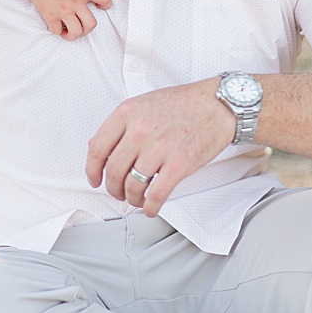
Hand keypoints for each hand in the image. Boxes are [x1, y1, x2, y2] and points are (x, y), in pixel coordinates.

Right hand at [25, 0, 112, 39]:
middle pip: (91, 23)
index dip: (106, 4)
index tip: (102, 7)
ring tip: (69, 31)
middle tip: (82, 26)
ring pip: (76, 32)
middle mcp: (76, 2)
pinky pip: (57, 30)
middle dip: (88, 28)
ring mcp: (63, 11)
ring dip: (73, 34)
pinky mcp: (50, 15)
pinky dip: (57, 30)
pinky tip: (55, 25)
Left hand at [84, 80, 236, 215]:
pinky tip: (150, 208)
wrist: (218, 104)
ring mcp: (159, 147)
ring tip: (136, 199)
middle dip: (113, 188)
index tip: (95, 180)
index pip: (97, 149)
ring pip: (133, 185)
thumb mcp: (143, 104)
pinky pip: (156, 193)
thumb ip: (121, 124)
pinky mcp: (179, 163)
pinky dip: (150, 206)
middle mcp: (139, 130)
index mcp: (126, 113)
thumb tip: (98, 146)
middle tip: (118, 193)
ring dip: (132, 198)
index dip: (92, 170)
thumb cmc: (183, 104)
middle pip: (113, 171)